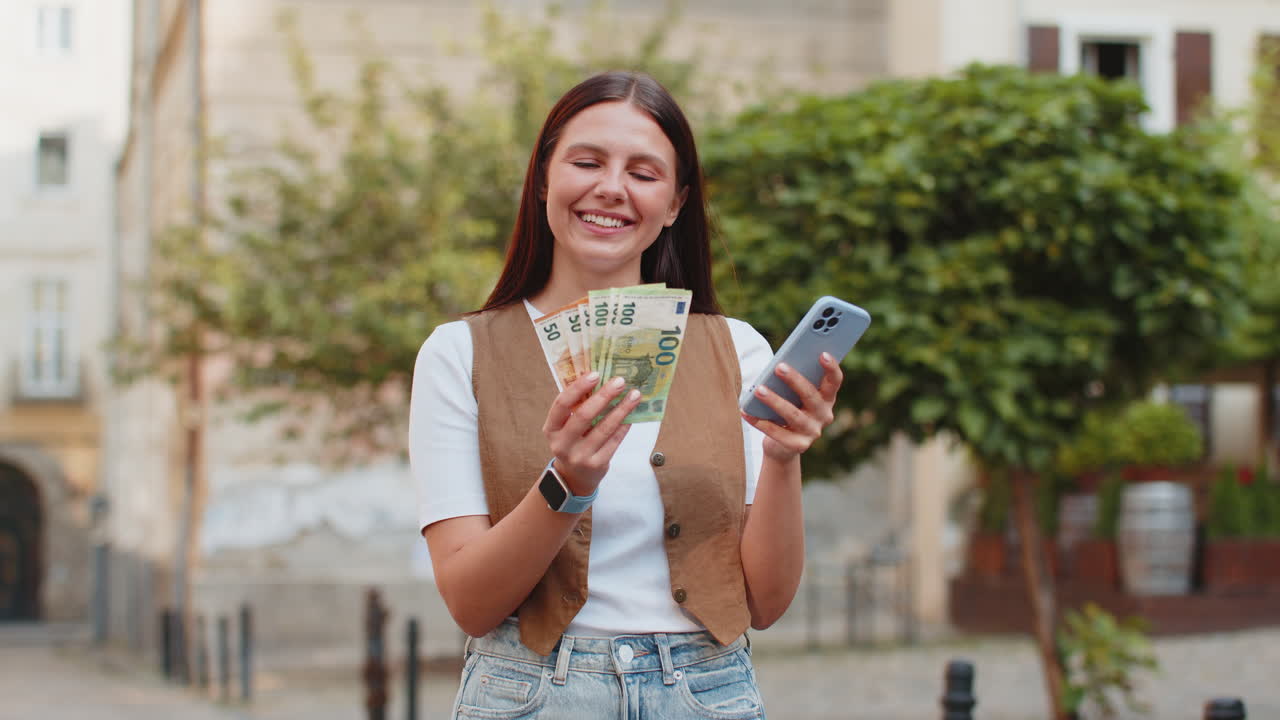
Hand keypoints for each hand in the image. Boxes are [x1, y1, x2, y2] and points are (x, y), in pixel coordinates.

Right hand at [542, 372, 642, 495]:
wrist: (574, 477)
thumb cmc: (572, 442)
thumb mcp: (565, 427)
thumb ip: (576, 407)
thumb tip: (601, 378)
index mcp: (551, 429)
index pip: (562, 404)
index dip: (578, 388)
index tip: (595, 373)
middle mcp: (562, 444)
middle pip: (584, 415)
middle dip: (604, 396)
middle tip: (620, 381)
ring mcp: (580, 456)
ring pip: (604, 428)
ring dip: (621, 409)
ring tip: (634, 395)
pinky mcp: (597, 465)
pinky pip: (614, 441)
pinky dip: (625, 425)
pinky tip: (633, 414)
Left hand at [741, 352, 842, 461]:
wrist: (782, 446)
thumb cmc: (787, 409)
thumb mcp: (793, 395)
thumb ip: (793, 382)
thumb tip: (779, 366)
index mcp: (827, 398)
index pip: (834, 381)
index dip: (831, 368)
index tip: (823, 354)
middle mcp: (824, 415)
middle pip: (811, 395)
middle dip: (794, 380)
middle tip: (779, 367)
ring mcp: (812, 432)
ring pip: (793, 414)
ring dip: (774, 400)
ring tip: (758, 390)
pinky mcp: (799, 446)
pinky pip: (777, 432)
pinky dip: (760, 422)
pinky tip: (746, 411)